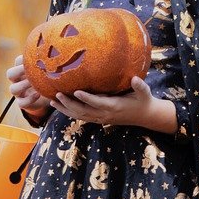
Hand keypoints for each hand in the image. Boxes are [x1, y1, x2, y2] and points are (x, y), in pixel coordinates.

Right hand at [7, 54, 49, 117]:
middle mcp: (18, 80)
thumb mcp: (49, 70)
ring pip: (12, 89)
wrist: (46, 96)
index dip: (24, 59)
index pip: (18, 61)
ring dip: (23, 85)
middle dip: (18, 71)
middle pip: (10, 74)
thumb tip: (62, 51)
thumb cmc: (48, 78)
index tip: (35, 58)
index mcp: (22, 69)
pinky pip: (20, 103)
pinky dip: (28, 99)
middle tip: (29, 70)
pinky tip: (38, 95)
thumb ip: (51, 62)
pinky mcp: (22, 102)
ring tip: (34, 84)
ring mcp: (19, 92)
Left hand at [51, 77, 176, 132]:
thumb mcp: (144, 93)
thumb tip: (135, 78)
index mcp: (114, 106)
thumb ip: (139, 86)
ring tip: (52, 102)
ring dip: (66, 110)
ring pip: (80, 116)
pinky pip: (82, 117)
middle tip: (57, 95)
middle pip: (83, 111)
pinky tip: (61, 107)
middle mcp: (105, 114)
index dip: (86, 98)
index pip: (97, 102)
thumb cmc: (143, 101)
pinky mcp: (99, 119)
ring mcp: (101, 118)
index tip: (75, 91)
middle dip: (69, 104)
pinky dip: (70, 112)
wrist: (145, 116)